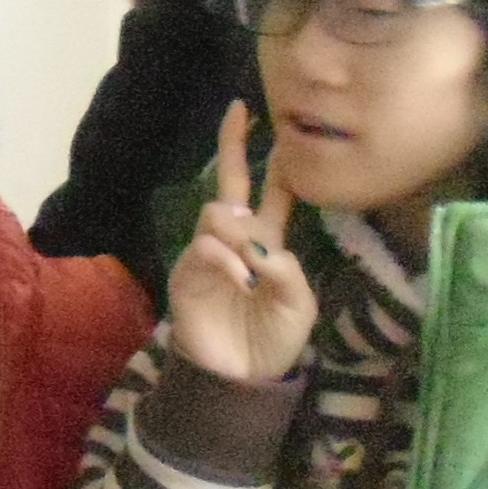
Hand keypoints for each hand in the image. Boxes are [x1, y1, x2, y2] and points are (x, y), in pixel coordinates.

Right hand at [163, 100, 315, 386]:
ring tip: (251, 267)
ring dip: (239, 231)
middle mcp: (236, 240)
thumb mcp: (299, 306)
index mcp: (269, 243)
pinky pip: (205, 248)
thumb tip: (261, 244)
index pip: (273, 192)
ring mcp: (208, 254)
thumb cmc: (273, 340)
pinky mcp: (188, 274)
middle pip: (231, 183)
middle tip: (238, 111)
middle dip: (232, 146)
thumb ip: (288, 271)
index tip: (272, 125)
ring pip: (217, 213)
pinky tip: (240, 279)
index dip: (276, 161)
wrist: (240, 377)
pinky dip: (226, 260)